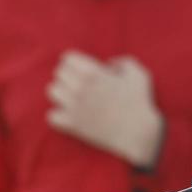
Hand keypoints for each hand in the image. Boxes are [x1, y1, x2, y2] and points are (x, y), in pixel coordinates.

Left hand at [46, 53, 163, 168]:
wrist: (139, 134)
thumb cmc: (140, 102)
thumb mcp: (138, 73)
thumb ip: (122, 62)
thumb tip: (109, 65)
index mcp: (93, 72)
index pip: (67, 58)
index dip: (76, 62)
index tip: (83, 70)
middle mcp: (79, 87)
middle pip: (59, 73)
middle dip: (70, 76)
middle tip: (80, 84)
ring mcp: (74, 107)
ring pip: (52, 91)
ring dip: (62, 93)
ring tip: (73, 98)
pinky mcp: (73, 125)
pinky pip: (52, 115)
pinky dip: (59, 115)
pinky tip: (70, 115)